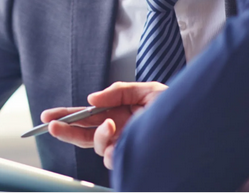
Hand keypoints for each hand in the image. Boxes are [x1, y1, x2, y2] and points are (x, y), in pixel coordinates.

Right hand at [42, 82, 166, 168]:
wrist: (200, 124)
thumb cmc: (177, 107)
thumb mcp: (147, 90)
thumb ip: (118, 91)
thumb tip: (91, 98)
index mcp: (117, 113)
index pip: (86, 116)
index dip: (66, 116)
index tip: (47, 117)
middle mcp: (118, 131)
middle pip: (84, 134)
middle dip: (66, 130)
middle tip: (51, 127)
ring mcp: (125, 145)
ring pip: (98, 146)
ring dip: (98, 136)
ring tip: (109, 124)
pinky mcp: (133, 157)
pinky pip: (113, 157)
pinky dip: (111, 148)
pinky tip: (118, 138)